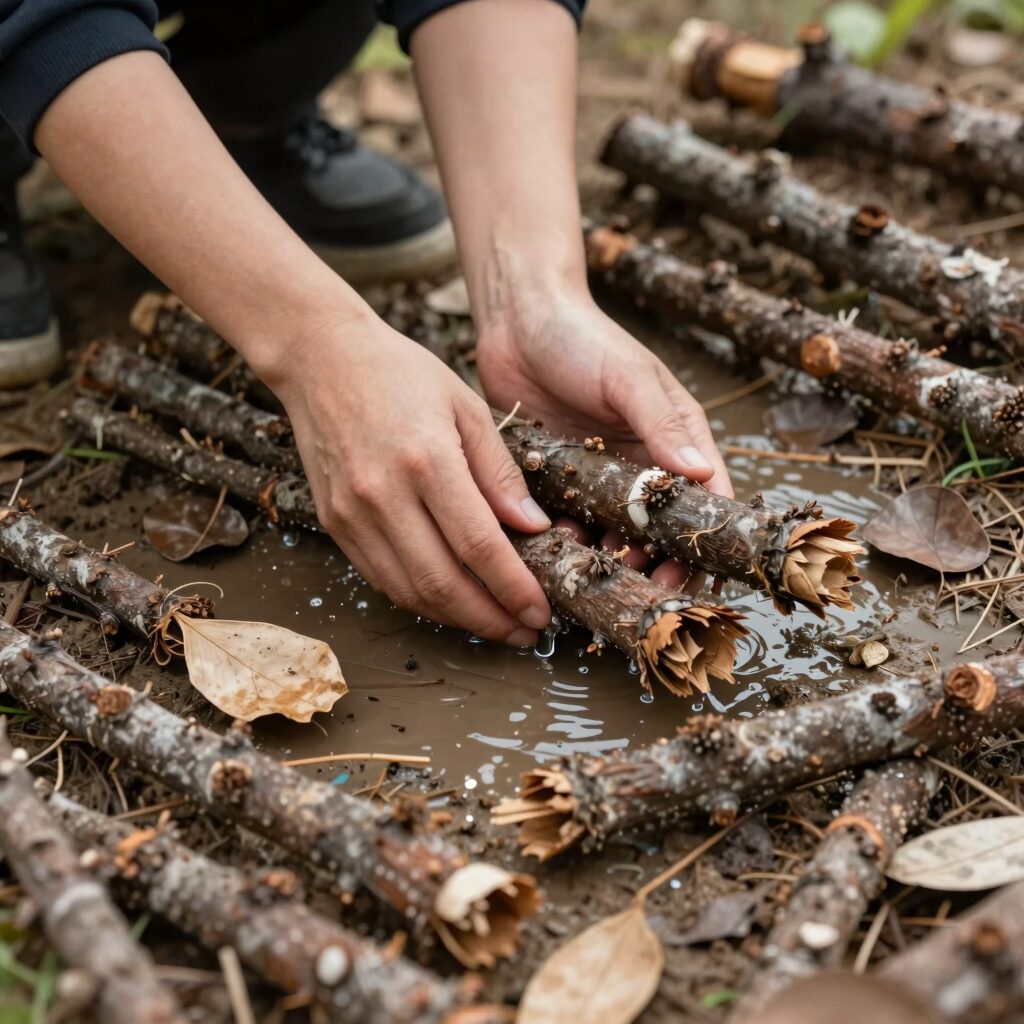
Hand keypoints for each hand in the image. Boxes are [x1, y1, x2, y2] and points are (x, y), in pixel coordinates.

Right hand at [270, 311, 553, 644]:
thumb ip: (500, 473)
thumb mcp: (467, 407)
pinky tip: (452, 601)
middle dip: (491, 619)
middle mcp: (383, 495)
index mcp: (426, 460)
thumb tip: (533, 527)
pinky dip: (420, 600)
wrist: (320, 358)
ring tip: (495, 624)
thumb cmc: (401, 373)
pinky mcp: (333, 523)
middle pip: (443, 583)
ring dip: (457, 619)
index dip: (513, 588)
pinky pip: (382, 579)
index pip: (478, 545)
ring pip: (410, 592)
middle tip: (525, 631)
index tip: (540, 611)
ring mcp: (352, 514)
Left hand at [476, 291, 731, 586]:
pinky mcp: (557, 478)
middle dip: (648, 563)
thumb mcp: (627, 376)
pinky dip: (562, 540)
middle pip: (657, 531)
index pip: (703, 501)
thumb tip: (702, 472)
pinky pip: (565, 521)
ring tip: (586, 571)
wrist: (517, 320)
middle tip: (628, 588)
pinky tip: (549, 550)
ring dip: (603, 558)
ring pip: (610, 534)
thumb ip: (661, 422)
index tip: (684, 581)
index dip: (698, 544)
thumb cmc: (582, 337)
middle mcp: (640, 463)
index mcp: (674, 439)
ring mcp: (598, 474)